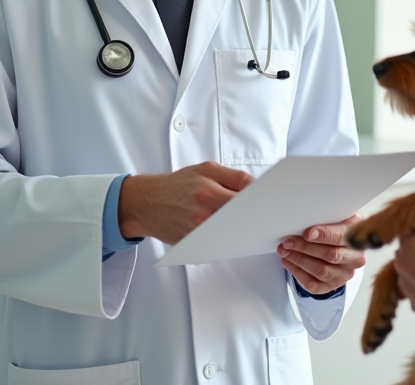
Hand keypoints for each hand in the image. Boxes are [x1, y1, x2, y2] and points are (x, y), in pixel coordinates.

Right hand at [119, 161, 253, 244]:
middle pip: (240, 220)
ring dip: (241, 228)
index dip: (259, 201)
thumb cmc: (177, 184)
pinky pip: (217, 243)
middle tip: (261, 213)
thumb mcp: (205, 169)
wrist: (146, 202)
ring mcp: (197, 233)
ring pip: (231, 234)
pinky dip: (225, 237)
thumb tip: (255, 185)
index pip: (244, 200)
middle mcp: (202, 215)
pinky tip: (229, 230)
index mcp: (208, 192)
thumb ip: (233, 176)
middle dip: (252, 216)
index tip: (268, 201)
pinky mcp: (192, 245)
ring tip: (246, 221)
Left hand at [278, 214, 366, 295]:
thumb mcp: (339, 217)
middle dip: (305, 247)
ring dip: (299, 260)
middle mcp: (354, 259)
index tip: (307, 233)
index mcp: (357, 237)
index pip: (341, 237)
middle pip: (330, 255)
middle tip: (288, 241)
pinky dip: (298, 273)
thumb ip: (328, 216)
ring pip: (321, 271)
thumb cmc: (337, 229)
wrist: (342, 246)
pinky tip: (288, 262)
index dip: (324, 235)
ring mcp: (344, 274)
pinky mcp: (332, 286)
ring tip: (285, 251)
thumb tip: (307, 216)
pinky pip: (314, 285)